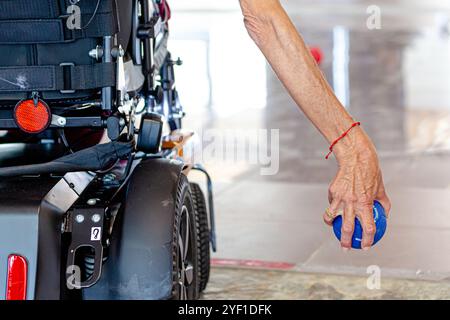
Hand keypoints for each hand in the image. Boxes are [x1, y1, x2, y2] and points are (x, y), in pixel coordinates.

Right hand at [323, 130, 390, 250]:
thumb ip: (383, 204)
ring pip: (331, 217)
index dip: (368, 239)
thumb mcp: (381, 189)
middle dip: (346, 241)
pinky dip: (332, 207)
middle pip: (347, 228)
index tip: (366, 246)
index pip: (368, 227)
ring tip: (332, 228)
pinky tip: (332, 209)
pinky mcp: (332, 191)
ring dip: (331, 225)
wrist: (355, 158)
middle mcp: (352, 202)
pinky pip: (331, 203)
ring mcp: (340, 197)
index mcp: (365, 204)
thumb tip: (385, 216)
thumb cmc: (371, 172)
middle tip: (346, 248)